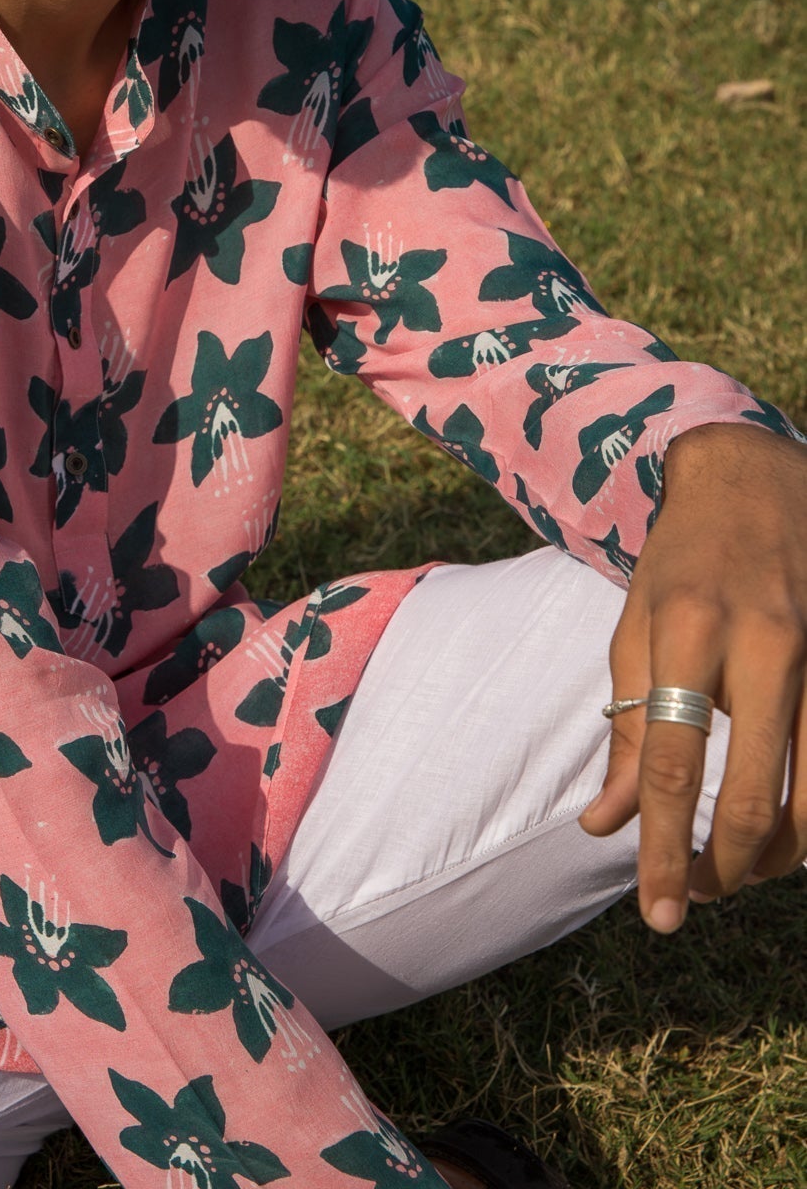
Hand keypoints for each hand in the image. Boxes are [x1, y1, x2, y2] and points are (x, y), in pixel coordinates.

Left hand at [579, 420, 806, 931]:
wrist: (756, 480)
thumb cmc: (684, 562)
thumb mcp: (635, 628)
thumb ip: (625, 729)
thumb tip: (606, 826)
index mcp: (691, 630)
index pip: (671, 763)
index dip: (661, 847)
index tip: (655, 911)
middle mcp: (766, 644)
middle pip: (754, 793)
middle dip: (727, 867)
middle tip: (698, 893)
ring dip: (778, 854)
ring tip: (740, 867)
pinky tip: (785, 825)